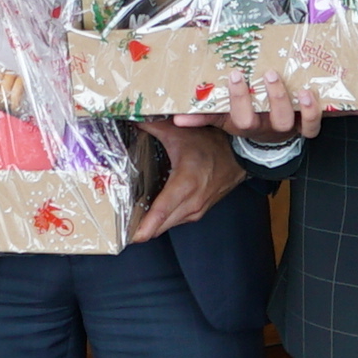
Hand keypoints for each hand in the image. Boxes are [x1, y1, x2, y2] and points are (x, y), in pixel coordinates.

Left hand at [130, 118, 245, 242]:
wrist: (238, 155)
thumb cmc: (211, 144)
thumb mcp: (179, 132)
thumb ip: (152, 126)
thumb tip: (130, 119)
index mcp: (185, 183)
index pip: (161, 211)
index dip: (144, 227)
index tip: (128, 237)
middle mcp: (192, 202)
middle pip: (161, 225)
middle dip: (140, 229)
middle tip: (119, 230)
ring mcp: (197, 209)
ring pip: (168, 226)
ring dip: (151, 227)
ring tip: (130, 224)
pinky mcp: (199, 212)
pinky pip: (176, 221)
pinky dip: (163, 221)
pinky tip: (150, 216)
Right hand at [171, 71, 323, 141]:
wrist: (268, 141)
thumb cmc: (246, 121)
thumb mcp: (224, 119)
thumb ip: (203, 116)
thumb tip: (177, 118)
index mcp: (246, 125)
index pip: (241, 118)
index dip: (239, 99)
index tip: (236, 75)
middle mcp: (268, 128)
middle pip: (273, 121)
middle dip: (273, 97)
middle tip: (269, 73)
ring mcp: (286, 128)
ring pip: (291, 122)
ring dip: (294, 103)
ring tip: (296, 86)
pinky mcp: (303, 127)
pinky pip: (312, 127)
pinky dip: (313, 112)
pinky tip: (308, 93)